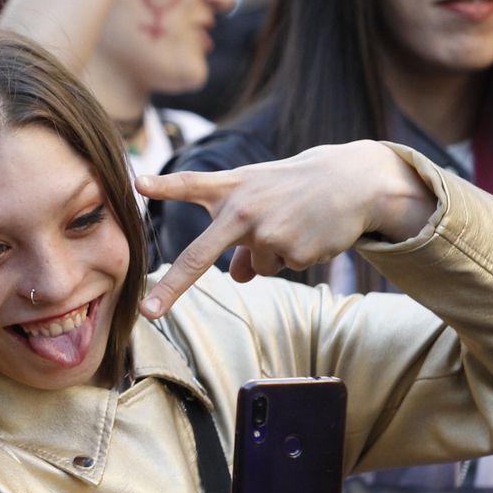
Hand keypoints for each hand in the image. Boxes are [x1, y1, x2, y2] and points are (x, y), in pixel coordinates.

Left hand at [137, 142, 437, 316]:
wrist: (354, 180)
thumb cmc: (296, 187)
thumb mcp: (261, 198)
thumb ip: (237, 234)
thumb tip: (235, 277)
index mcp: (231, 189)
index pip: (190, 184)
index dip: (163, 186)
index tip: (138, 184)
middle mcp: (242, 210)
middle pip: (199, 255)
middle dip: (171, 286)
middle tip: (148, 312)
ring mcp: (267, 232)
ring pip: (257, 266)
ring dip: (274, 251)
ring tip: (296, 221)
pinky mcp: (293, 251)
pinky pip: (283, 267)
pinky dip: (297, 254)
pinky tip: (312, 231)